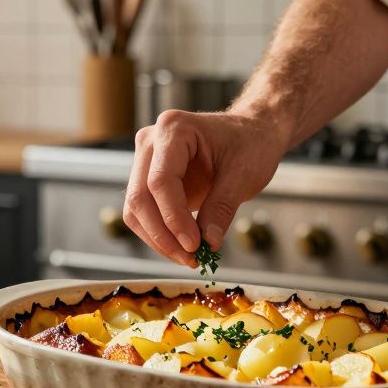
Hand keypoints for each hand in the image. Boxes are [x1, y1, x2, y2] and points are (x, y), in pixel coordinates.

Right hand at [125, 110, 289, 266]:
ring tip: (189, 258)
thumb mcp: (243, 174)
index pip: (161, 181)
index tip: (193, 245)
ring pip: (136, 209)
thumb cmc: (250, 143)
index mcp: (174, 129)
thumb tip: (207, 242)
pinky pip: (144, 213)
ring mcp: (147, 160)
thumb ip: (221, 207)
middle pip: (140, 196)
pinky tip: (182, 248)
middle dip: (163, 234)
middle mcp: (151, 141)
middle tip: (191, 258)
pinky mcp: (149, 180)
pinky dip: (160, 235)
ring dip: (158, 239)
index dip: (173, 217)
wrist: (251, 134)